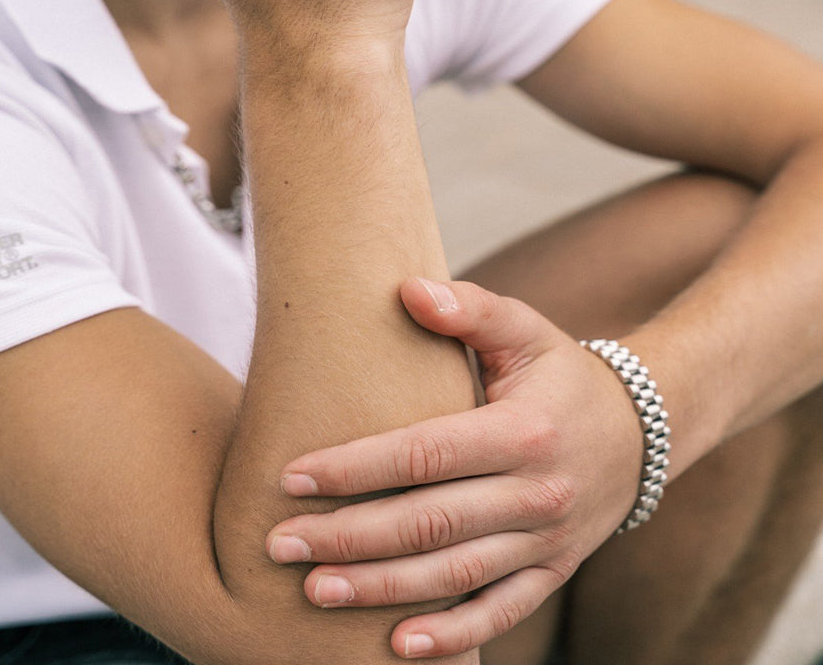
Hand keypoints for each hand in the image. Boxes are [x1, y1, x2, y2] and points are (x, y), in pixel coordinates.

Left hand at [265, 279, 644, 657]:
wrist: (639, 432)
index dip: (356, 468)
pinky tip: (398, 645)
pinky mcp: (553, 572)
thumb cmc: (562, 374)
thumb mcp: (526, 330)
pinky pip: (500, 613)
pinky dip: (452, 634)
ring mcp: (547, 542)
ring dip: (380, 588)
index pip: (424, 454)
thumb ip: (470, 309)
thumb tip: (408, 289)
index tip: (293, 476)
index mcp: (523, 431)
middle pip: (428, 523)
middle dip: (347, 537)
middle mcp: (537, 494)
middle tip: (280, 543)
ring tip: (313, 589)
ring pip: (453, 574)